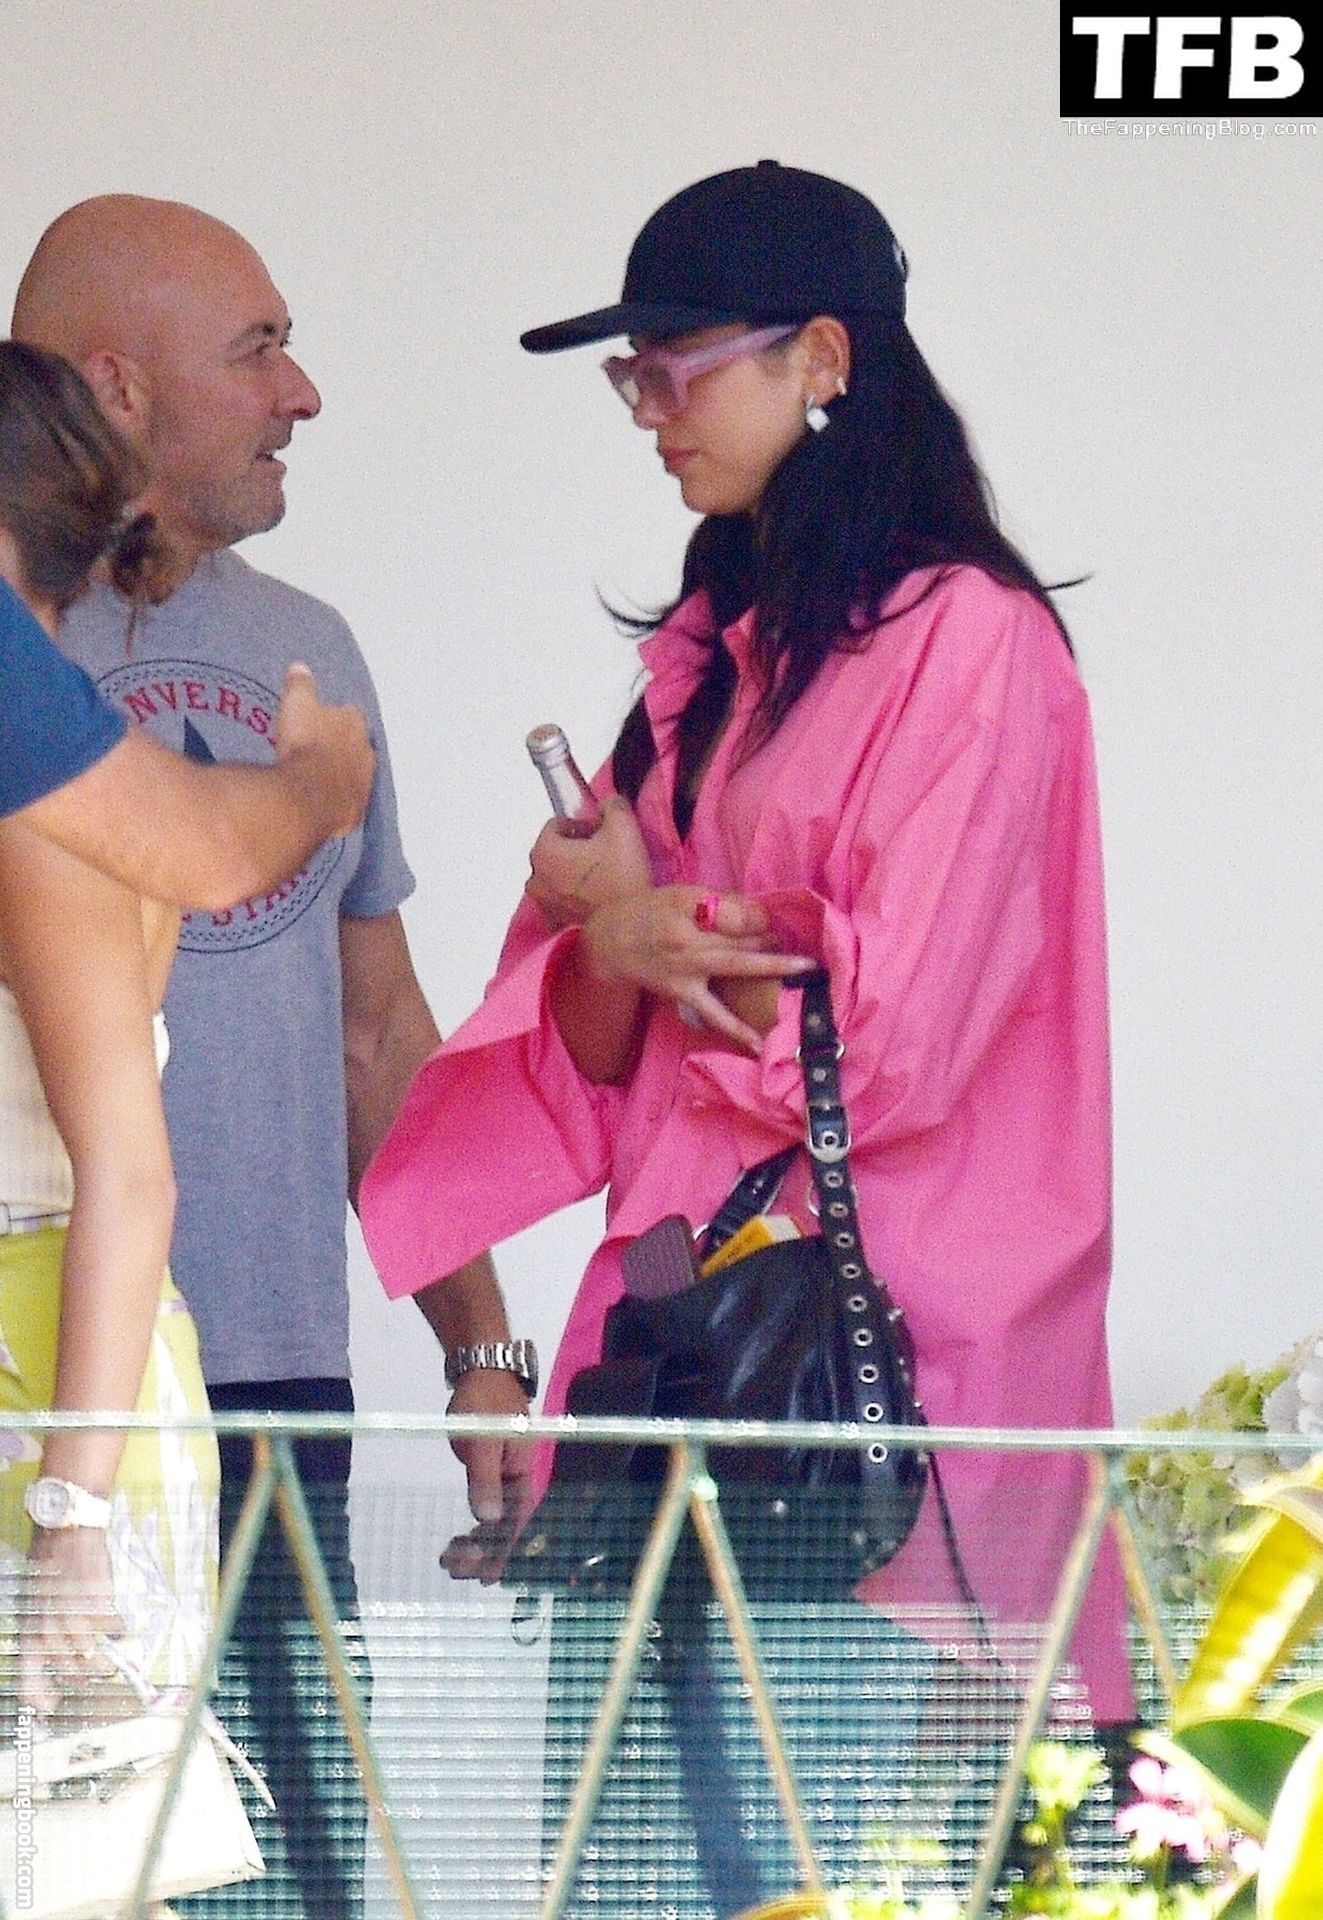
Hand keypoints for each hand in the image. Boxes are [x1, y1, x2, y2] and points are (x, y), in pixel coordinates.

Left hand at [20, 1525, 124, 1716]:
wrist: (67, 1532)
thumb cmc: (47, 1564)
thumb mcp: (34, 1603)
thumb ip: (43, 1633)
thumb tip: (55, 1657)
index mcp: (29, 1634)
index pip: (30, 1684)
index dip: (42, 1699)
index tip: (53, 1703)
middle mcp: (50, 1633)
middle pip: (71, 1675)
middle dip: (84, 1677)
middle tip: (93, 1672)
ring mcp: (77, 1623)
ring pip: (96, 1661)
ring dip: (106, 1663)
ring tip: (109, 1660)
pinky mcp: (101, 1608)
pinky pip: (116, 1631)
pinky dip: (119, 1631)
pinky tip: (117, 1626)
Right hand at [274, 663, 375, 836]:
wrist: (309, 795)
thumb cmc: (304, 743)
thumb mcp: (296, 704)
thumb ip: (300, 685)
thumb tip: (300, 667)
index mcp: (355, 723)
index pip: (350, 714)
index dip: (335, 717)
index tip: (321, 720)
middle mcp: (367, 753)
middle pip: (357, 746)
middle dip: (343, 747)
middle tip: (319, 750)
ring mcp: (364, 784)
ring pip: (356, 775)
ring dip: (342, 775)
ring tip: (320, 778)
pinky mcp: (356, 811)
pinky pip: (347, 802)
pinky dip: (338, 800)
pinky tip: (324, 803)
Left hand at [440, 1369, 535, 1584]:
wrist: (482, 1370)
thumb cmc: (485, 1402)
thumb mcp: (483, 1441)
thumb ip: (485, 1480)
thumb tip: (488, 1520)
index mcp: (523, 1474)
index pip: (517, 1522)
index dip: (504, 1552)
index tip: (486, 1578)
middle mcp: (517, 1480)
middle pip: (506, 1526)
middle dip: (484, 1552)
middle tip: (454, 1571)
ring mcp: (504, 1476)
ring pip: (494, 1519)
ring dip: (476, 1543)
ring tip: (449, 1560)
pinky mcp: (490, 1470)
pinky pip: (485, 1505)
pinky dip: (473, 1525)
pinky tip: (457, 1540)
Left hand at [525, 795, 653, 929]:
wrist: (630, 927)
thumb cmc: (623, 878)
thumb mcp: (623, 827)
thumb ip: (611, 805)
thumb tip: (607, 804)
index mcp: (543, 852)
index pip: (556, 824)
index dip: (581, 825)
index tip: (601, 835)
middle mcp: (536, 879)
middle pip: (554, 851)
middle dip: (576, 850)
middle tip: (606, 856)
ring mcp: (544, 905)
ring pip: (558, 877)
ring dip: (575, 874)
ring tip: (605, 879)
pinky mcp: (557, 925)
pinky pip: (562, 901)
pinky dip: (575, 898)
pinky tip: (599, 899)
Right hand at [581, 886, 812, 1052]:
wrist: (609, 942)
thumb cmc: (647, 912)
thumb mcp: (679, 894)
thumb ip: (717, 901)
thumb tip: (757, 912)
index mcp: (689, 908)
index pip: (736, 911)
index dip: (760, 916)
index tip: (773, 919)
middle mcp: (690, 938)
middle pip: (742, 936)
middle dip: (772, 937)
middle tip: (797, 939)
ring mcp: (688, 968)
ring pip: (738, 966)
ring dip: (772, 966)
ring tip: (802, 968)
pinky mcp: (683, 992)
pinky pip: (713, 1012)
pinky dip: (736, 1027)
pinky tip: (759, 1041)